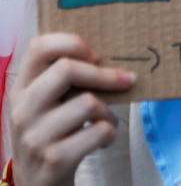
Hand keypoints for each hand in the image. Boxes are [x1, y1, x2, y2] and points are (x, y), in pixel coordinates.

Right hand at [10, 33, 134, 185]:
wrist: (36, 183)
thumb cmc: (52, 132)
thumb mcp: (46, 104)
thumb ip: (64, 79)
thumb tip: (111, 54)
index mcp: (21, 89)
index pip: (39, 47)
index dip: (72, 43)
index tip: (96, 55)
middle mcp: (22, 110)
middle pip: (67, 70)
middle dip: (104, 74)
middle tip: (126, 80)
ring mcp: (35, 136)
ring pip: (88, 103)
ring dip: (108, 112)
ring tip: (104, 121)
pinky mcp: (55, 158)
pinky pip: (99, 131)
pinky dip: (110, 133)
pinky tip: (102, 139)